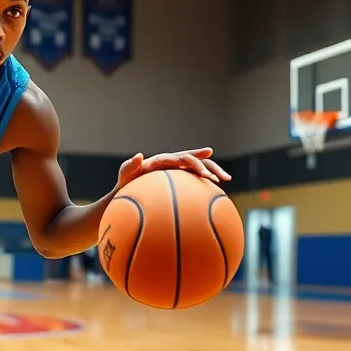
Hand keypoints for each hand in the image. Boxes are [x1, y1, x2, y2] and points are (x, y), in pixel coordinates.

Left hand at [116, 147, 231, 190]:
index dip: (195, 161)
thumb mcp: (125, 174)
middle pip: (197, 160)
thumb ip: (130, 165)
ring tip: (226, 180)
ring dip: (213, 171)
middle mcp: (174, 163)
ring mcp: (178, 172)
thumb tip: (139, 155)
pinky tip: (217, 196)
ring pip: (200, 168)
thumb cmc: (126, 183)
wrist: (128, 192)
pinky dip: (207, 185)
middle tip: (220, 178)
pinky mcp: (180, 181)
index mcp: (164, 160)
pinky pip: (196, 181)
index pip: (183, 158)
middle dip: (210, 167)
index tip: (204, 173)